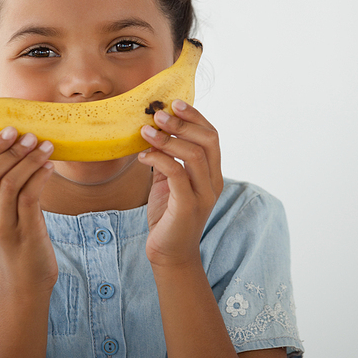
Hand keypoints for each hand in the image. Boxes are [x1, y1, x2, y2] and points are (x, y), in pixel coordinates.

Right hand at [0, 127, 57, 296]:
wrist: (27, 284)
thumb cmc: (24, 243)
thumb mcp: (11, 215)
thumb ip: (13, 190)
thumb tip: (28, 155)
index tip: (10, 128)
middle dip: (11, 150)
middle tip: (31, 134)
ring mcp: (6, 226)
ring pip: (10, 183)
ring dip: (30, 160)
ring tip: (47, 146)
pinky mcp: (26, 234)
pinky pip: (29, 199)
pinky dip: (40, 178)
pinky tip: (51, 168)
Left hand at [139, 100, 222, 268]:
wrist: (168, 255)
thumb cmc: (168, 216)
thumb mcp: (169, 181)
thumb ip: (168, 158)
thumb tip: (153, 129)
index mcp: (212, 173)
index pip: (212, 136)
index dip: (195, 117)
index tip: (174, 103)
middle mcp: (214, 182)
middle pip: (208, 141)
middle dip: (183, 123)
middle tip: (158, 114)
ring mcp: (204, 195)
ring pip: (195, 155)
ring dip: (168, 139)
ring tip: (145, 131)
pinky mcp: (188, 207)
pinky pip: (178, 175)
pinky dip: (160, 159)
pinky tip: (143, 156)